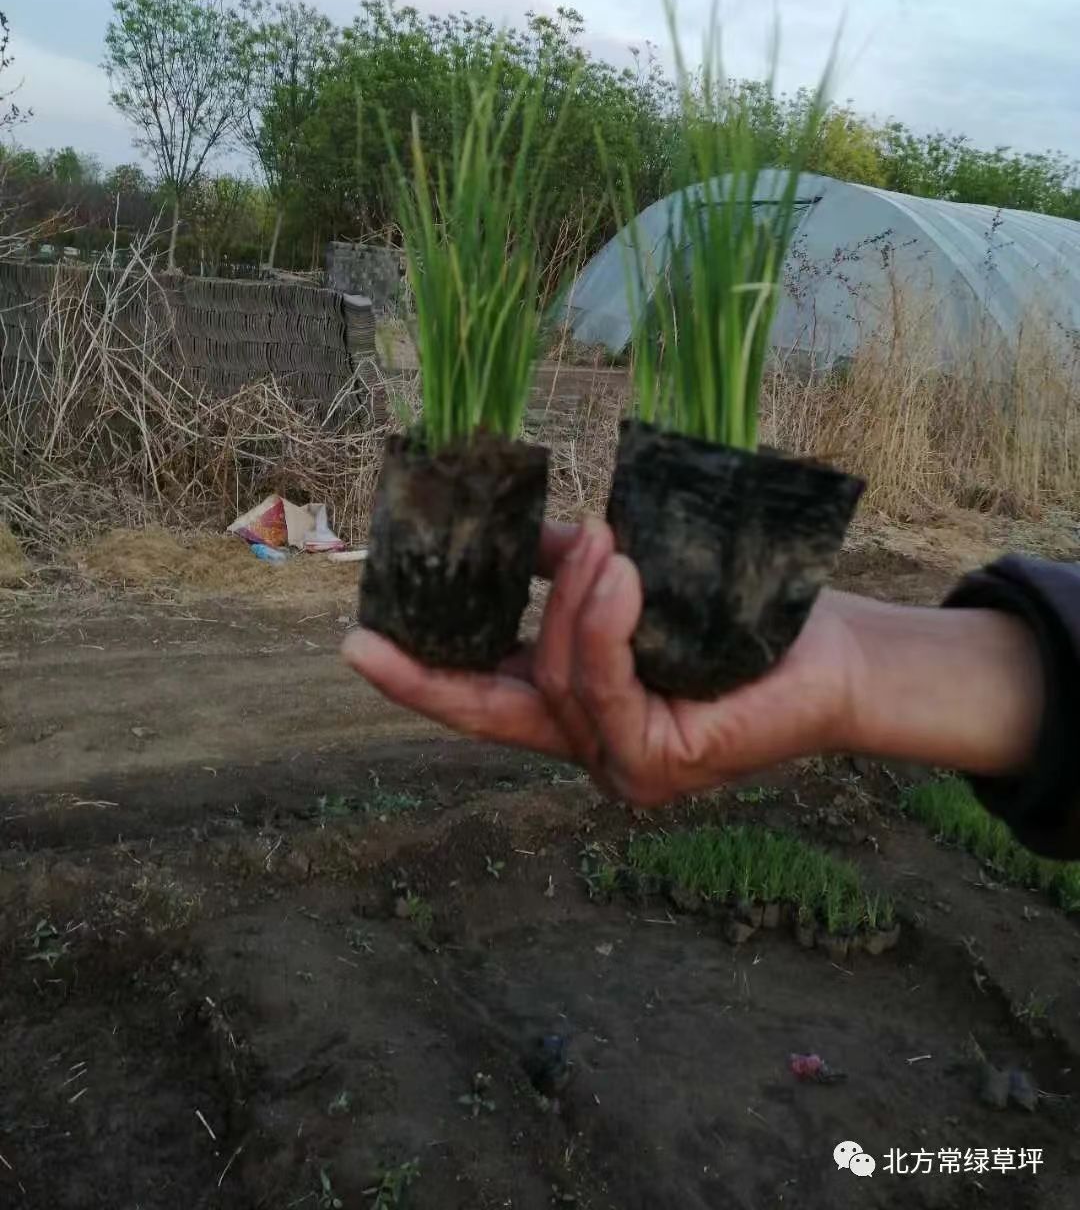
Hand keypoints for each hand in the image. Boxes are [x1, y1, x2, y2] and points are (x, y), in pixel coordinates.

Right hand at [342, 516, 861, 804]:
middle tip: (460, 588)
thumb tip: (527, 539)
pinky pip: (605, 687)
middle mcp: (590, 753)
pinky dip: (602, 626)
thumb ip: (575, 575)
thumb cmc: (741, 624)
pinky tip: (618, 575)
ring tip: (607, 545)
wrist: (832, 657)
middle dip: (459, 653)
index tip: (356, 647)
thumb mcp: (636, 589)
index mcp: (577, 714)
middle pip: (501, 697)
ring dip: (572, 600)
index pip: (481, 703)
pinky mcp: (659, 764)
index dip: (416, 679)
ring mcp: (622, 769)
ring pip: (557, 678)